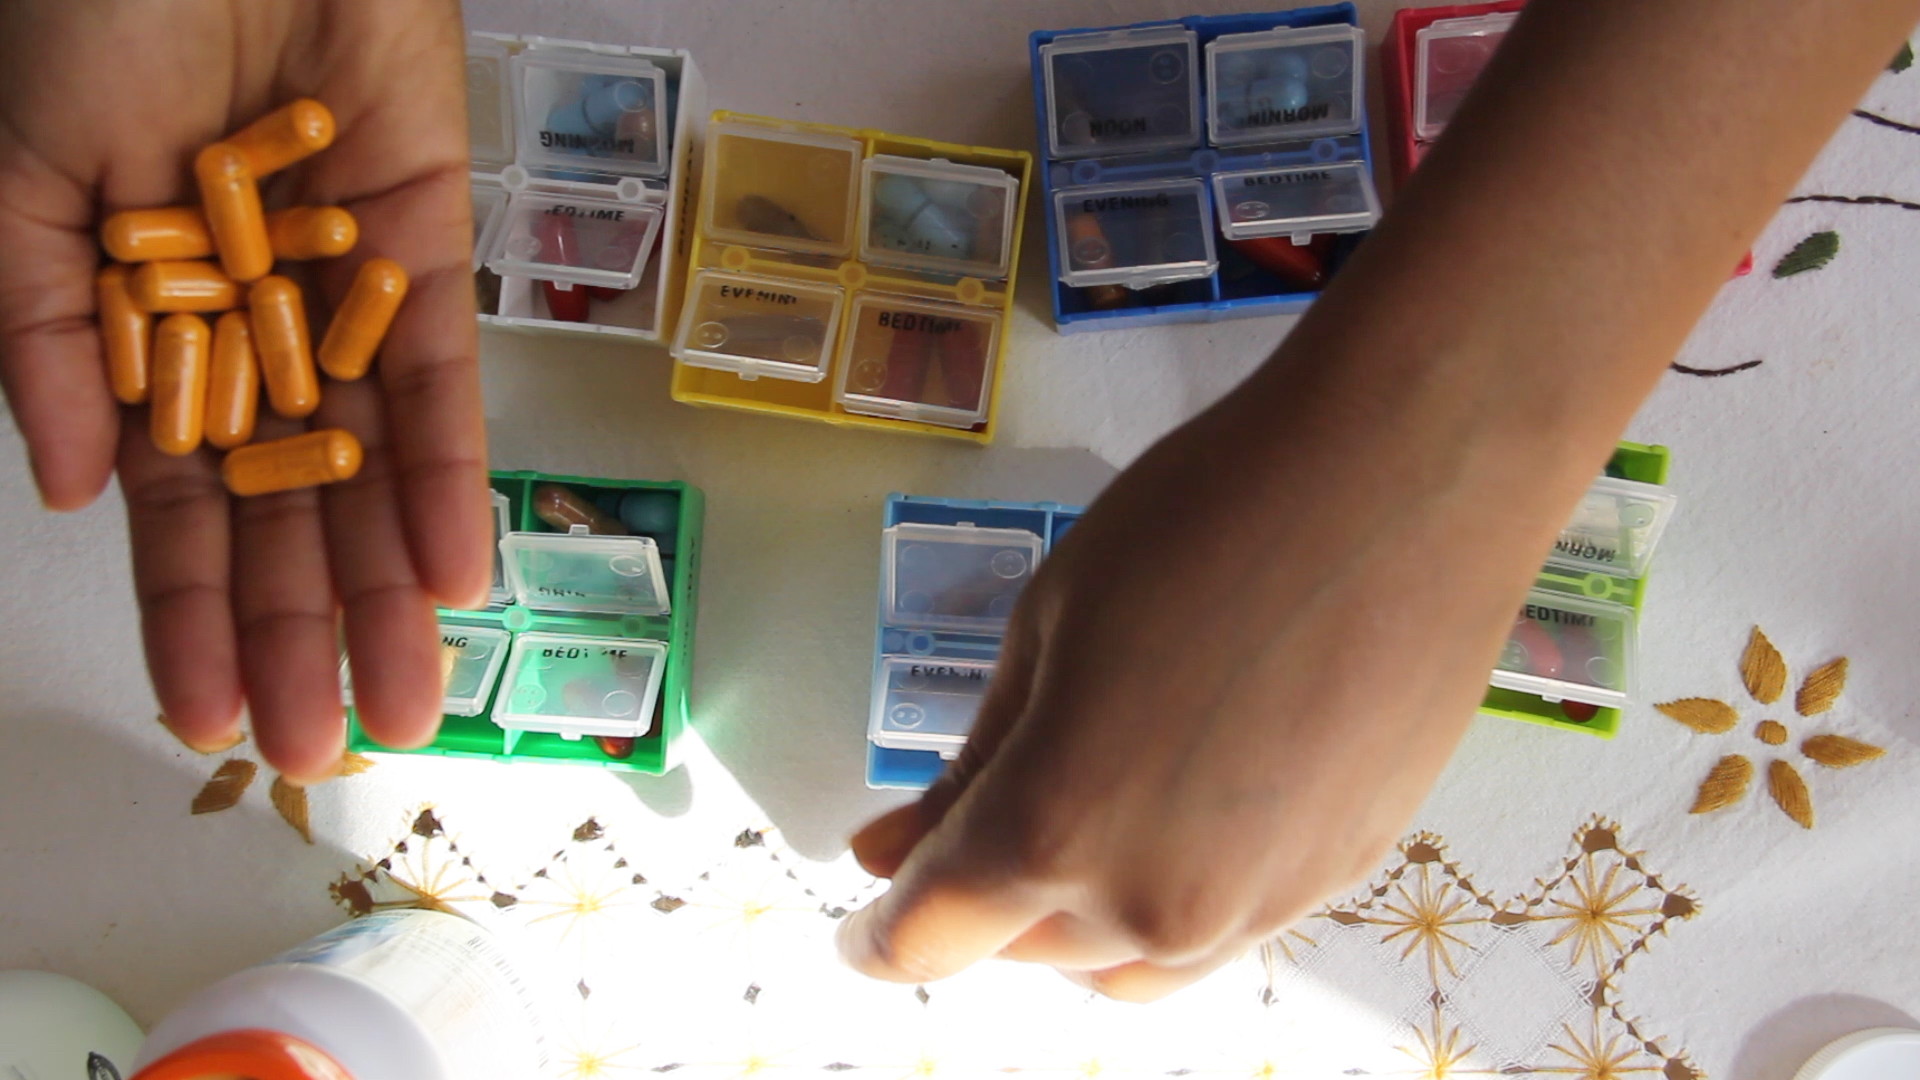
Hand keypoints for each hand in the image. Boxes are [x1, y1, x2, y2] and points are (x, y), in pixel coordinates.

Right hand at [0, 0, 488, 781]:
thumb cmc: (90, 10)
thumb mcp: (21, 177)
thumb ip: (41, 328)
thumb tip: (63, 486)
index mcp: (151, 330)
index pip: (178, 504)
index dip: (191, 610)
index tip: (204, 717)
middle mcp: (259, 333)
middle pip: (290, 511)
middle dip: (302, 631)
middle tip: (320, 753)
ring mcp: (347, 295)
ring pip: (374, 469)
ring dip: (388, 587)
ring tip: (402, 704)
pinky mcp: (431, 244)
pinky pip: (443, 376)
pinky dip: (447, 471)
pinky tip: (453, 574)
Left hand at [840, 370, 1558, 1001]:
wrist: (1406, 479)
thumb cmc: (1202, 520)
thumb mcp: (1046, 628)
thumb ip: (970, 768)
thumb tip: (887, 855)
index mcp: (1058, 827)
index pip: (931, 939)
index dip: (876, 937)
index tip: (859, 919)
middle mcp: (1156, 901)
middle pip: (1027, 955)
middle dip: (983, 904)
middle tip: (975, 818)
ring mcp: (1260, 905)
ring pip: (1127, 966)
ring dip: (1075, 921)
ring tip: (1080, 815)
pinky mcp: (1341, 878)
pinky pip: (1220, 934)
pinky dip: (1166, 900)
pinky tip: (1179, 806)